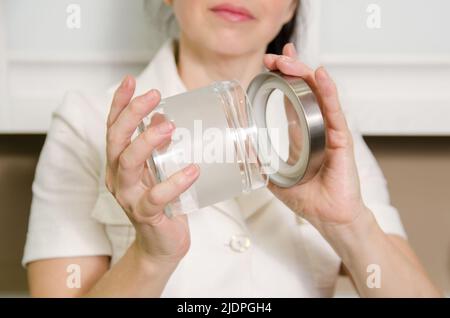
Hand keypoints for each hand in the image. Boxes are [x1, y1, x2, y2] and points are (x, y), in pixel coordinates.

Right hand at [105, 76, 199, 266]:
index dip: (119, 104)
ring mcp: (129, 197)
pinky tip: (192, 170)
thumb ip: (159, 147)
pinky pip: (156, 197)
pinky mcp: (145, 215)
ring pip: (128, 165)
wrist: (162, 244)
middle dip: (131, 114)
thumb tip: (168, 118)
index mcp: (119, 163)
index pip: (113, 127)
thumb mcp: (158, 169)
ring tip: (169, 127)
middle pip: (116, 140)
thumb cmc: (162, 202)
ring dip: (146, 142)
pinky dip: (174, 182)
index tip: (129, 81)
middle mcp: (118, 177)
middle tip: (153, 96)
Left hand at [263, 43, 367, 231]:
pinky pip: (334, 112)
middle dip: (291, 69)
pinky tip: (320, 76)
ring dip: (304, 74)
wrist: (329, 216)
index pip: (294, 96)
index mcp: (302, 132)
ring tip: (289, 61)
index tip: (271, 63)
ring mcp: (330, 130)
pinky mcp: (341, 140)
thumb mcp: (276, 177)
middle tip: (276, 57)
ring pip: (319, 94)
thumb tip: (242, 151)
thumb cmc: (308, 198)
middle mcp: (317, 126)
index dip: (284, 77)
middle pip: (306, 89)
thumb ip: (261, 163)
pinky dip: (328, 93)